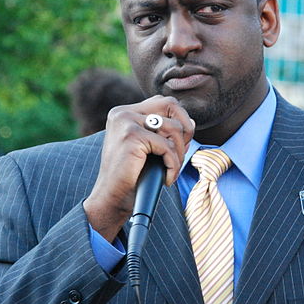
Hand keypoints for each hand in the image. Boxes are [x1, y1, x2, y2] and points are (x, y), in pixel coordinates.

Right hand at [83, 95, 193, 240]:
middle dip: (185, 129)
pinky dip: (173, 165)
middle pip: (171, 105)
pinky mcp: (132, 136)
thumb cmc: (131, 177)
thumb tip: (192, 122)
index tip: (177, 147)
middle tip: (179, 154)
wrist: (111, 199)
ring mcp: (126, 122)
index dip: (179, 122)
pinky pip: (168, 147)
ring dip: (179, 154)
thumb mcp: (150, 150)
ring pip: (174, 128)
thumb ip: (166, 133)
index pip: (164, 103)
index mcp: (124, 113)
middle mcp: (123, 113)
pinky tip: (166, 178)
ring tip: (171, 170)